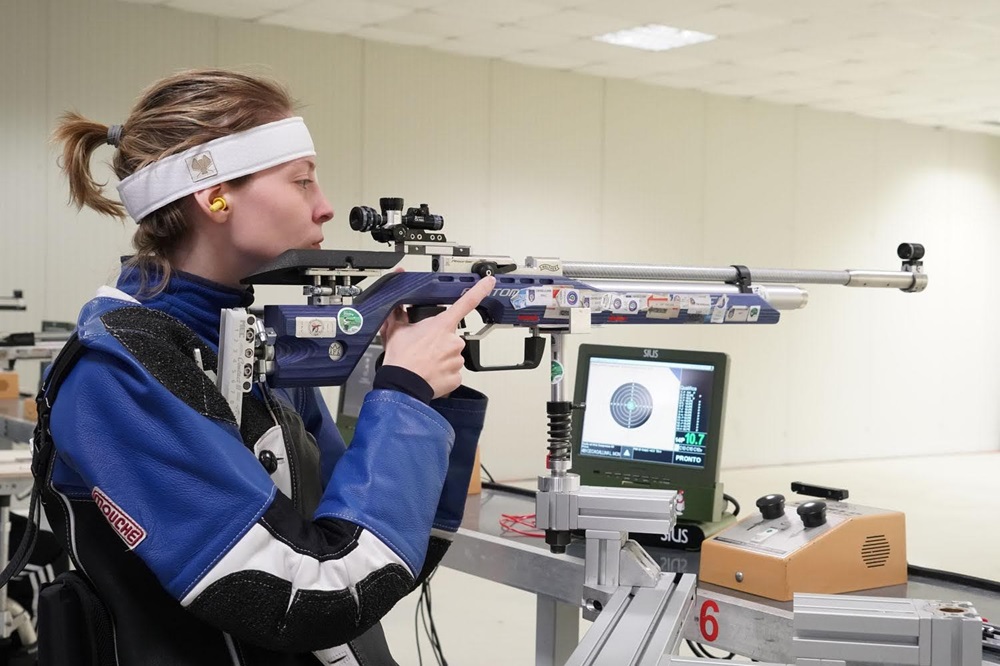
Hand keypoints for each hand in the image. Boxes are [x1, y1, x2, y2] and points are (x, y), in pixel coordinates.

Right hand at [380, 275, 495, 398]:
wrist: (401, 386)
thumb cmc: (401, 360)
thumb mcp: (395, 330)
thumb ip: (399, 313)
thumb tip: (397, 304)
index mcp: (442, 325)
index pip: (466, 302)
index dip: (480, 290)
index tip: (489, 282)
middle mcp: (453, 341)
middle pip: (451, 337)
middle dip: (440, 341)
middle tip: (424, 348)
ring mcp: (457, 360)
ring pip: (453, 355)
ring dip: (441, 358)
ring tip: (425, 362)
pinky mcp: (457, 377)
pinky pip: (453, 372)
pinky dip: (443, 373)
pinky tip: (431, 373)